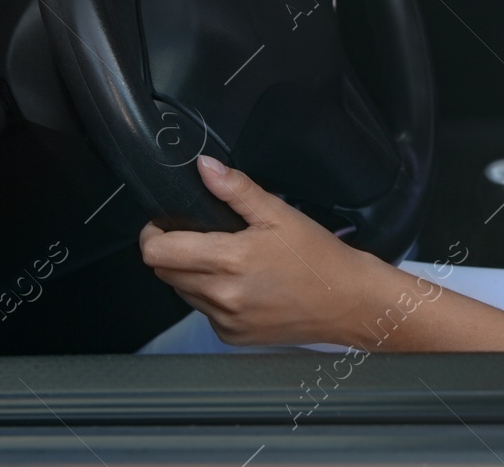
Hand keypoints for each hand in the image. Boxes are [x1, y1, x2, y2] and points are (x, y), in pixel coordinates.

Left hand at [139, 154, 396, 347]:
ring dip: (191, 275)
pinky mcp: (232, 336)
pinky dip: (213, 296)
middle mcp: (221, 295)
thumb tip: (204, 167)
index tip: (165, 224)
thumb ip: (237, 190)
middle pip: (164, 273)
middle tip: (201, 237)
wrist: (350, 302)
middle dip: (172, 252)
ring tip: (227, 262)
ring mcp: (224, 320)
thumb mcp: (281, 215)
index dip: (153, 235)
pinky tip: (243, 286)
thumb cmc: (319, 256)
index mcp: (229, 260)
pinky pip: (204, 312)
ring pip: (183, 293)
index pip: (156, 253)